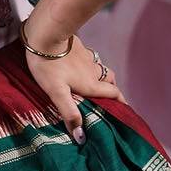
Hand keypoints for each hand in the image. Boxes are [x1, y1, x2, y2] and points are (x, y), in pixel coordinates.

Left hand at [20, 16, 125, 141]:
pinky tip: (76, 66)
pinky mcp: (78, 46)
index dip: (121, 102)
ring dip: (99, 76)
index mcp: (91, 84)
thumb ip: (69, 113)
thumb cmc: (49, 65)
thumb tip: (80, 136)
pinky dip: (87, 65)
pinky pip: (88, 58)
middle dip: (111, 88)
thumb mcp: (57, 93)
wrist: (46, 33)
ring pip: (99, 68)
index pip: (114, 93)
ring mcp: (86, 57)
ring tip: (91, 84)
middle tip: (106, 97)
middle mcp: (93, 70)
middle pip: (110, 79)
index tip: (125, 110)